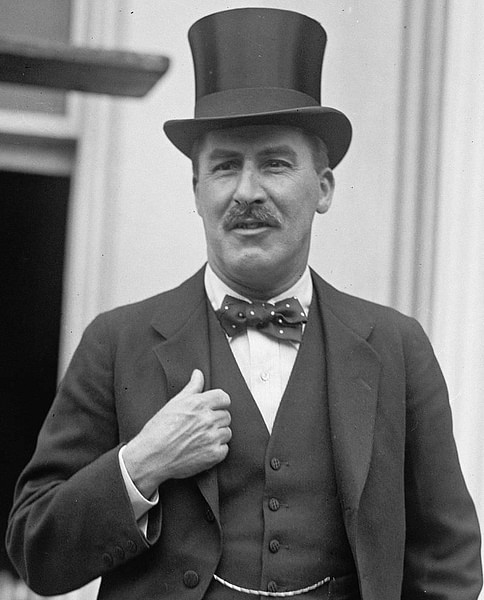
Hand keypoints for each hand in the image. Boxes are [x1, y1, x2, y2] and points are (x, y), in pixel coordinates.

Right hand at [123, 369, 230, 496]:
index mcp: (198, 404)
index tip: (214, 408)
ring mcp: (211, 438)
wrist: (150, 457)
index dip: (219, 403)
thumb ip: (192, 387)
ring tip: (201, 438)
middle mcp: (207, 420)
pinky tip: (202, 449)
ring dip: (217, 435)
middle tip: (201, 426)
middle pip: (226, 415)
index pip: (224, 397)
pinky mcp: (213, 455)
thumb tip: (198, 374)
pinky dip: (216, 450)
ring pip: (226, 432)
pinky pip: (224, 449)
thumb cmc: (158, 431)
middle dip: (216, 419)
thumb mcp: (174, 403)